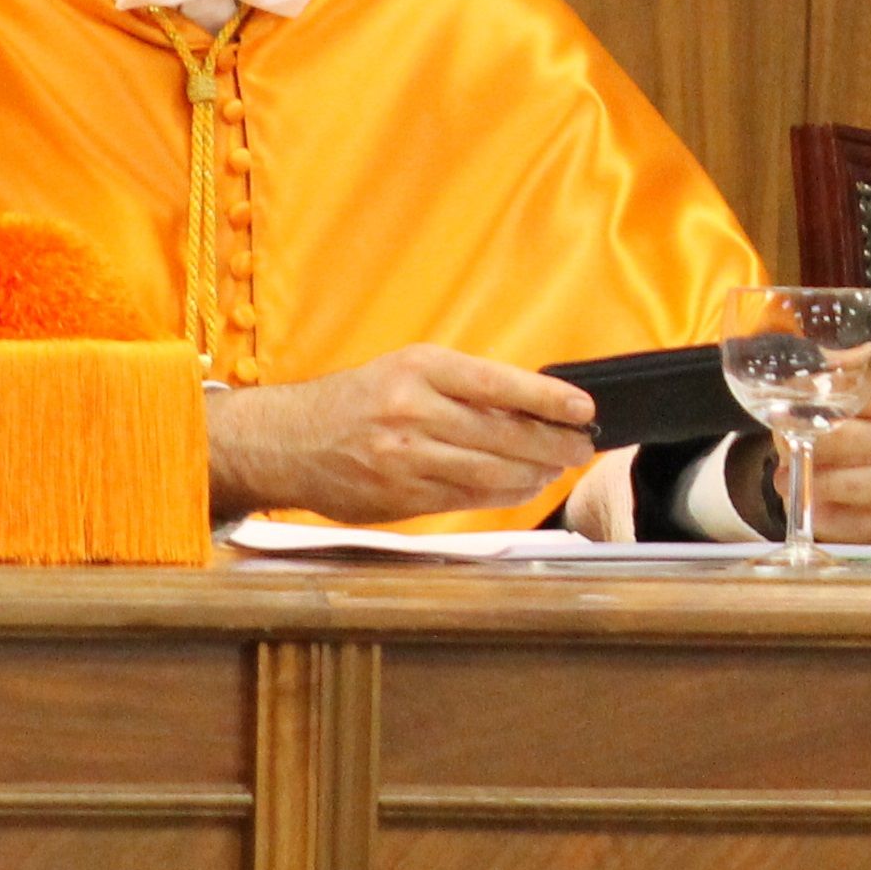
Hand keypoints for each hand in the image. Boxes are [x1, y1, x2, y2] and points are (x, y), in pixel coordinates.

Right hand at [207, 344, 597, 525]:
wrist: (287, 442)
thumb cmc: (359, 401)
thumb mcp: (408, 371)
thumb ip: (465, 389)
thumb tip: (535, 408)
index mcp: (419, 370)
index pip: (498, 384)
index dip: (547, 399)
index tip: (584, 409)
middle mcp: (411, 413)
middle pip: (501, 436)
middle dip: (552, 445)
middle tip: (581, 448)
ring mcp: (404, 460)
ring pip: (489, 474)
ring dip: (533, 475)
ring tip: (556, 469)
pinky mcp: (399, 498)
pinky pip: (465, 499)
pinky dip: (502, 495)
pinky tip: (522, 488)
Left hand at [731, 369, 870, 551]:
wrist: (858, 479)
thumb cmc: (848, 428)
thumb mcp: (841, 398)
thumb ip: (828, 382)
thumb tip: (803, 374)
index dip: (870, 396)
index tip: (824, 400)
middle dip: (836, 441)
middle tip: (794, 442)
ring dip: (831, 482)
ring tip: (789, 479)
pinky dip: (836, 519)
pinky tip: (810, 509)